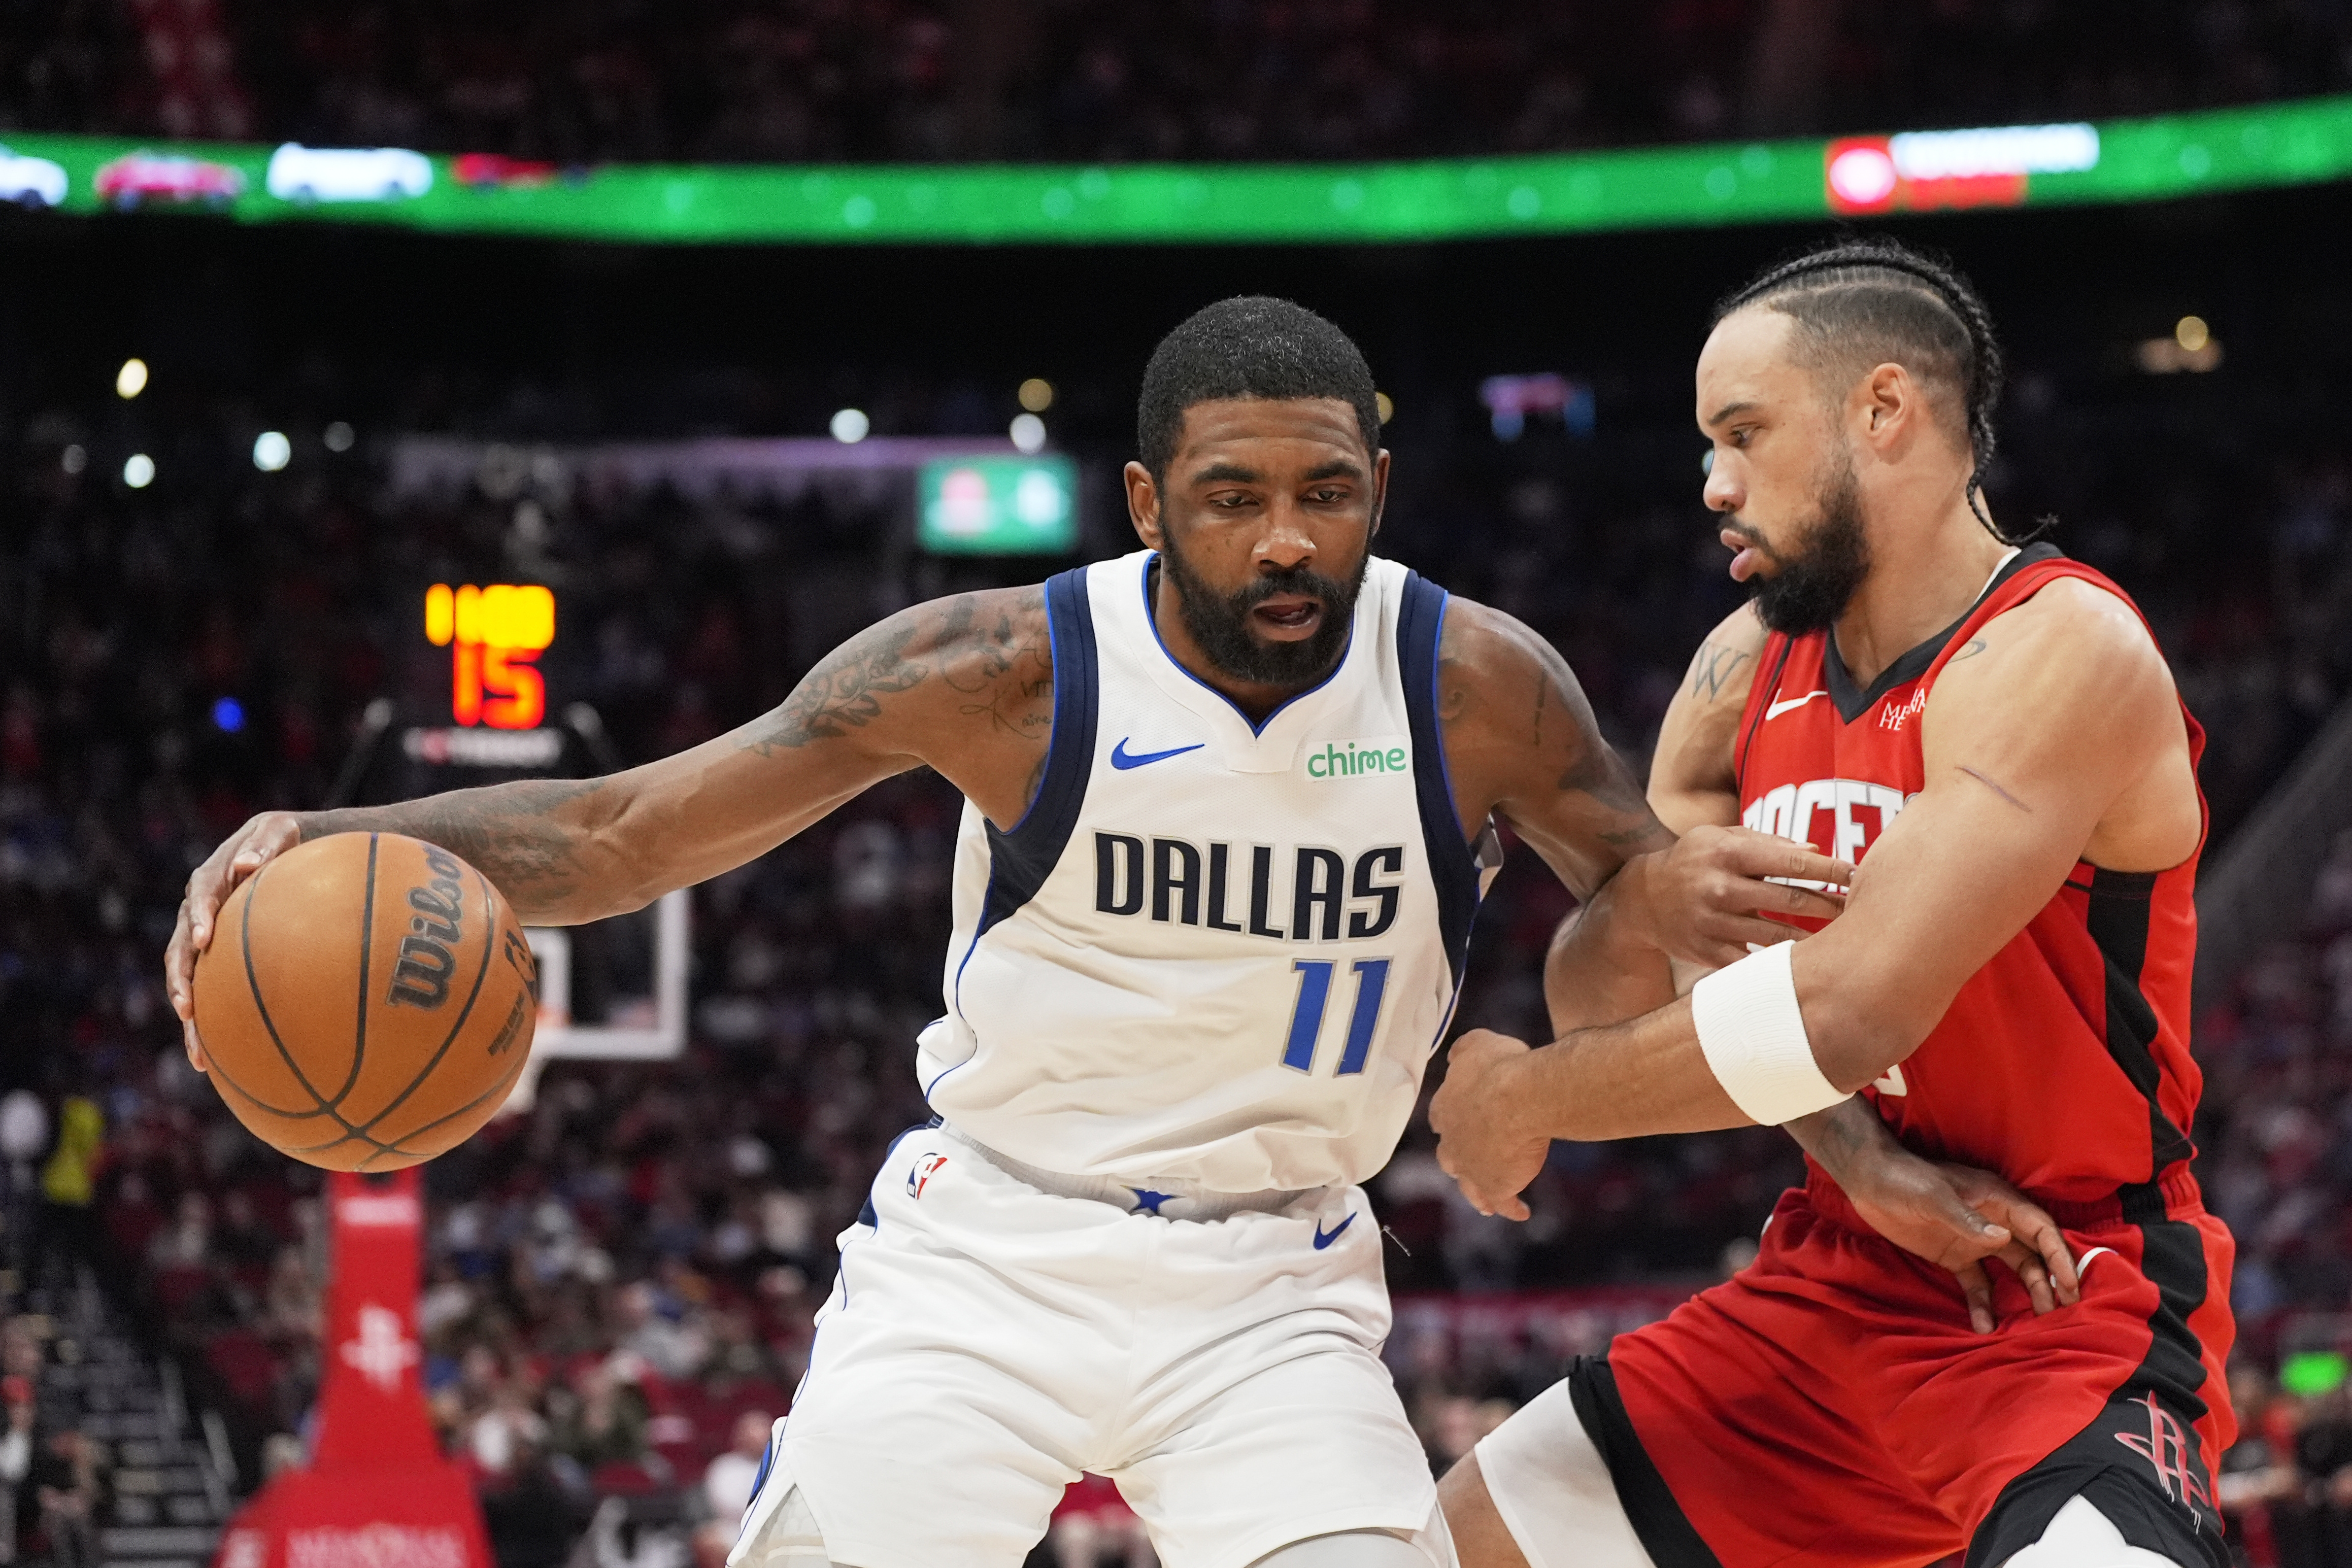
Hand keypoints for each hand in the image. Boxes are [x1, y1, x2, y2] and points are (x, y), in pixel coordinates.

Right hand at [165, 810, 306, 1071]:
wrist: (289, 848)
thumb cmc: (288, 839)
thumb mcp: (281, 831)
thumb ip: (266, 845)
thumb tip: (247, 865)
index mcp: (211, 880)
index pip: (199, 899)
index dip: (198, 919)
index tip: (203, 941)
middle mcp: (199, 913)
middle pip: (179, 950)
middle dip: (182, 980)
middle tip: (188, 1007)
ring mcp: (204, 939)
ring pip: (187, 980)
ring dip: (190, 1015)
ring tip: (198, 1050)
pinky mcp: (217, 960)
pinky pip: (208, 994)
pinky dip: (208, 1026)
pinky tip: (214, 1062)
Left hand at [1429, 1029, 1549, 1220]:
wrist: (1519, 1098)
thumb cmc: (1499, 1068)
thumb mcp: (1477, 1045)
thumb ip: (1463, 1052)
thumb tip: (1454, 1056)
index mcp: (1445, 1109)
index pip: (1441, 1118)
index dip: (1452, 1121)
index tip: (1459, 1122)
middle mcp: (1451, 1143)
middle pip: (1450, 1157)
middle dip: (1459, 1159)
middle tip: (1471, 1161)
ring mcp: (1471, 1169)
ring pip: (1470, 1187)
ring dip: (1478, 1193)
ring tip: (1485, 1203)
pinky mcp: (1495, 1186)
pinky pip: (1502, 1203)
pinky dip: (1510, 1208)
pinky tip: (1520, 1212)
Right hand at [1622, 825, 1851, 968]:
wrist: (1642, 899)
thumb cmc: (1694, 860)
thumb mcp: (1721, 838)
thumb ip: (1766, 843)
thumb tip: (1814, 852)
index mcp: (1726, 853)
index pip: (1790, 862)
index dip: (1830, 870)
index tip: (1858, 874)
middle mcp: (1718, 887)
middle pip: (1789, 900)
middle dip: (1829, 905)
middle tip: (1857, 909)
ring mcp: (1712, 922)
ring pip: (1776, 936)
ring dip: (1812, 938)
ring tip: (1840, 939)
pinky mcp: (1707, 952)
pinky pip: (1753, 961)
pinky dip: (1780, 962)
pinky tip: (1804, 962)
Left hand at [1838, 1154, 2080, 1333]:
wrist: (1869, 1181)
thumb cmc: (1904, 1179)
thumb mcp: (1934, 1197)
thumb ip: (1967, 1219)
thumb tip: (2003, 1239)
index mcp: (1996, 1200)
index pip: (2040, 1228)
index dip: (2058, 1254)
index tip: (2069, 1284)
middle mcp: (1993, 1221)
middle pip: (2032, 1252)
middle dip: (2048, 1279)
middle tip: (2060, 1310)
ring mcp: (1974, 1240)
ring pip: (2010, 1270)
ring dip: (2022, 1294)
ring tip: (2032, 1323)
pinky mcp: (1954, 1256)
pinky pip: (1976, 1283)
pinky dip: (1983, 1303)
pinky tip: (1983, 1325)